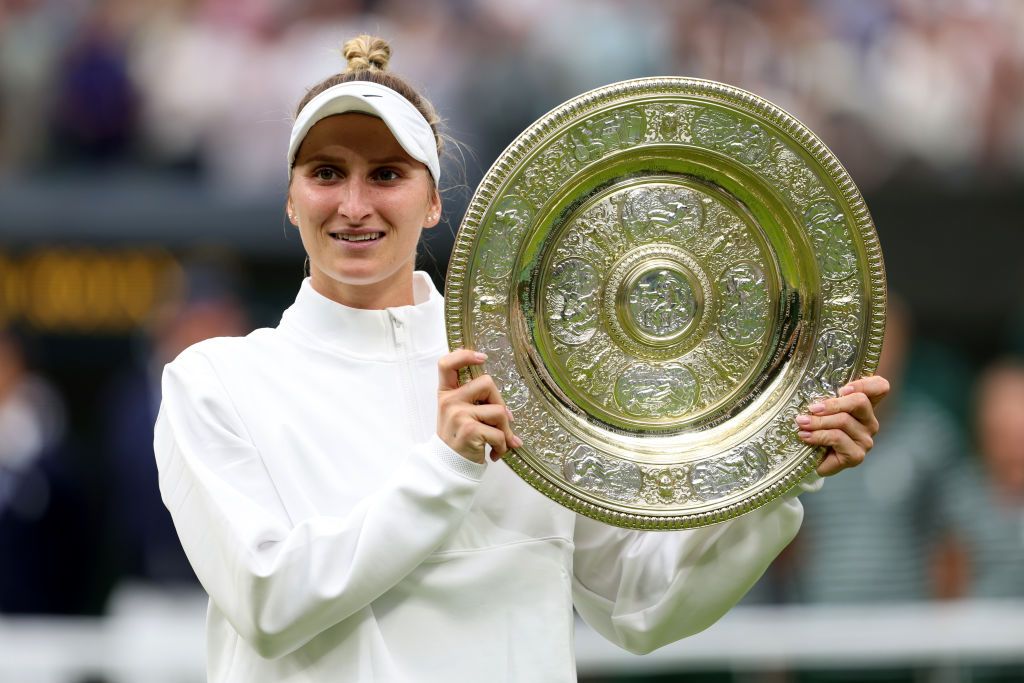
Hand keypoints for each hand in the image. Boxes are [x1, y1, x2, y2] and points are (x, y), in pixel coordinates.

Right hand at [437, 349, 521, 463]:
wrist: (448, 467)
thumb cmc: (458, 439)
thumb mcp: (458, 415)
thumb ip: (475, 403)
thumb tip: (508, 412)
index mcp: (446, 394)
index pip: (446, 364)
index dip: (464, 355)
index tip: (482, 358)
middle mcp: (450, 401)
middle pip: (487, 382)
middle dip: (500, 402)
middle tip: (501, 422)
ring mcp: (459, 414)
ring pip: (499, 410)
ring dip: (505, 430)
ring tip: (499, 442)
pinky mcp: (470, 430)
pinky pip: (499, 433)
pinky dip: (503, 446)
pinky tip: (494, 453)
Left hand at [795, 375, 889, 475]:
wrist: (810, 461)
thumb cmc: (816, 431)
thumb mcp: (820, 410)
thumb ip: (824, 398)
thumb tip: (811, 390)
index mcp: (863, 406)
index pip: (880, 387)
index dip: (864, 384)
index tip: (841, 389)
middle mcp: (869, 422)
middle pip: (860, 401)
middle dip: (832, 403)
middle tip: (812, 408)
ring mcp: (865, 440)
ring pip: (844, 420)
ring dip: (818, 421)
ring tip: (802, 423)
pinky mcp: (856, 455)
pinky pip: (837, 438)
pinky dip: (818, 435)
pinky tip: (805, 436)